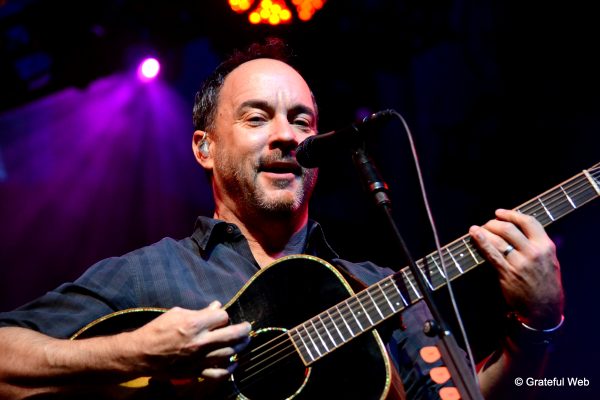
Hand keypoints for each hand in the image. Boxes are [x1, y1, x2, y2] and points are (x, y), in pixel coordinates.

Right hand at [126, 301, 250, 381]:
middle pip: (232, 335)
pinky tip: (233, 364)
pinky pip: (218, 373)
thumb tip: (216, 306)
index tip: (220, 316)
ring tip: (243, 342)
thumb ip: (199, 311)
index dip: (223, 315)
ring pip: (229, 353)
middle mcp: (200, 341)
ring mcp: (200, 358)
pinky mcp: (196, 371)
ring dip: (240, 347)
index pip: (222, 316)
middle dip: (243, 330)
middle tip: (247, 328)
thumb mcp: (176, 313)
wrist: (141, 354)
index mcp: (194, 324)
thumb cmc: (157, 330)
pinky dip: (229, 369)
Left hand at [469, 209, 563, 328]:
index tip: (499, 213)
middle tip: (486, 225)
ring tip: (476, 229)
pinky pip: (491, 253)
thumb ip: (538, 245)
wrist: (544, 310)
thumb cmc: (546, 285)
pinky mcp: (507, 273)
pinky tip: (474, 235)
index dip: (511, 214)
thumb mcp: (550, 261)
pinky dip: (481, 242)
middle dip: (493, 223)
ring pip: (498, 239)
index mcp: (546, 246)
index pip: (529, 222)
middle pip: (509, 228)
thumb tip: (519, 230)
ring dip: (485, 231)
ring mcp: (520, 263)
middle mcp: (534, 252)